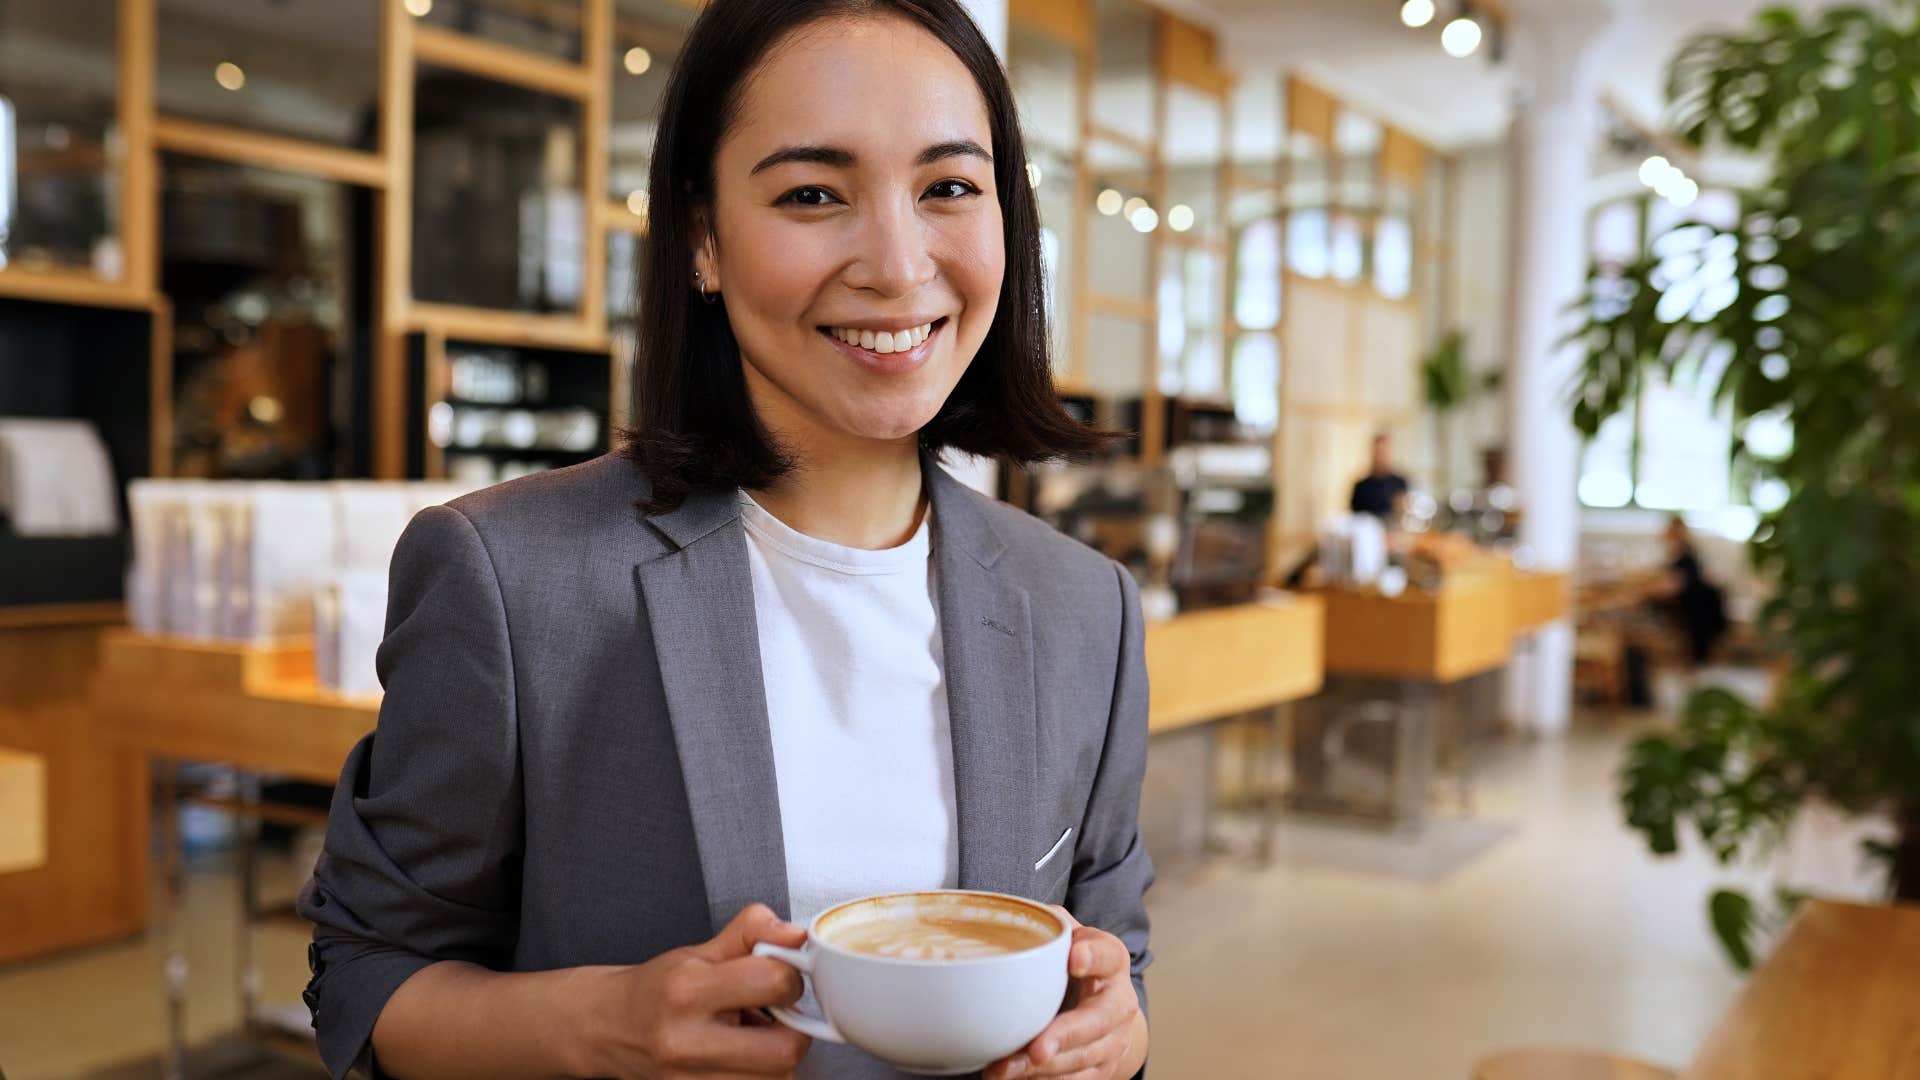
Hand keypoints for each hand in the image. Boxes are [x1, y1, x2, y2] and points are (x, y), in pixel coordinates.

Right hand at [580, 904, 812, 1078]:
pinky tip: (743, 1057)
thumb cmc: (657, 990)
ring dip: (778, 1057)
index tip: (783, 976)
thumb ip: (752, 932)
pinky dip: (760, 1075)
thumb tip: (794, 934)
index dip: (791, 975)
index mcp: (687, 992)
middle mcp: (686, 1042)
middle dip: (794, 1028)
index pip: (773, 983)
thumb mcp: (701, 951)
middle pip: (784, 1050)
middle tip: (779, 1015)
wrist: (609, 1028)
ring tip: (756, 1037)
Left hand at [984, 907, 1142, 1079]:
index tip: (1074, 957)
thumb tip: (1011, 916)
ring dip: (1043, 1068)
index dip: (1093, 956)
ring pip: (1083, 1057)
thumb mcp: (1068, 937)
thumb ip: (1048, 925)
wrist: (1106, 1005)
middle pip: (1097, 1020)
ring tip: (1005, 1069)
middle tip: (1037, 1047)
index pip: (1108, 955)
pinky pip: (1075, 1079)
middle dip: (1065, 1035)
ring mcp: (1114, 1039)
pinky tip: (1012, 1078)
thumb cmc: (1075, 965)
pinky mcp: (1103, 1068)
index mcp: (1111, 961)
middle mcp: (1119, 1002)